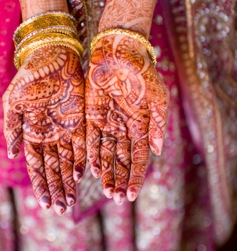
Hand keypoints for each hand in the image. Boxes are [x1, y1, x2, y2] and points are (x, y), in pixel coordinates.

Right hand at [3, 46, 84, 214]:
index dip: (41, 185)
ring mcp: (66, 130)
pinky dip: (83, 160)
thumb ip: (13, 128)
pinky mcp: (81, 121)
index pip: (36, 166)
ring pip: (68, 161)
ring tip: (71, 200)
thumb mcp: (14, 102)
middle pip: (53, 169)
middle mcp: (49, 136)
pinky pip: (83, 145)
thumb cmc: (30, 78)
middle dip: (57, 189)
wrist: (52, 57)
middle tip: (61, 209)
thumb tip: (11, 156)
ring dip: (69, 181)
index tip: (45, 204)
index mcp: (31, 133)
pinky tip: (83, 174)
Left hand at [85, 34, 168, 204]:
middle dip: (119, 180)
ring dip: (106, 173)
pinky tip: (92, 170)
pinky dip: (92, 155)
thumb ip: (158, 125)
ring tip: (105, 191)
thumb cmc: (142, 73)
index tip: (131, 195)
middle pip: (121, 161)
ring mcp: (107, 123)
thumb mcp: (157, 98)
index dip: (135, 177)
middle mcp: (124, 128)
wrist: (119, 52)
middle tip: (116, 199)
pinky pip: (91, 139)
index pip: (139, 158)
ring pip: (106, 154)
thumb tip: (157, 152)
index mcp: (142, 126)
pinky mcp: (91, 115)